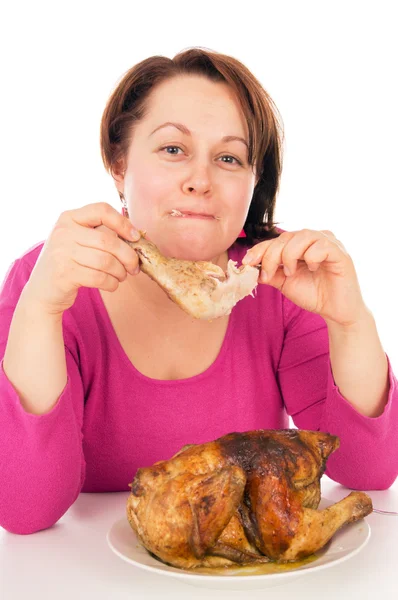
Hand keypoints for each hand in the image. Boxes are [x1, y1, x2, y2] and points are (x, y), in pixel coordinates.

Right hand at [22, 202, 140, 315]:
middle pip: (108, 241)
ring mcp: (62, 253)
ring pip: (106, 261)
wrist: (42, 291)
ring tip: (121, 276)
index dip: (123, 223)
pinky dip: (112, 283)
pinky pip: (100, 278)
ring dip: (120, 272)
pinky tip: (111, 284)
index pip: (101, 210)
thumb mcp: (76, 241)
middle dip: (128, 256)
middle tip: (134, 267)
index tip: (135, 237)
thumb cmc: (68, 264)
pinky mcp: (65, 274)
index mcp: (69, 218)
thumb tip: (136, 238)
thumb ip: (99, 234)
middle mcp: (63, 232)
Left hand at [242, 229, 366, 326]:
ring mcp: (329, 243)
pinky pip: (321, 246)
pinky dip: (311, 257)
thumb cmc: (314, 294)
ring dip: (290, 255)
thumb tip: (249, 266)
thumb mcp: (285, 283)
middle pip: (286, 237)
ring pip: (302, 236)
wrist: (336, 312)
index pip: (276, 240)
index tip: (246, 262)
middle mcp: (315, 239)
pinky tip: (313, 269)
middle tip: (267, 274)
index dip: (259, 249)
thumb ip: (269, 272)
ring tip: (291, 273)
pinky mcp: (341, 253)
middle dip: (271, 255)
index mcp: (301, 244)